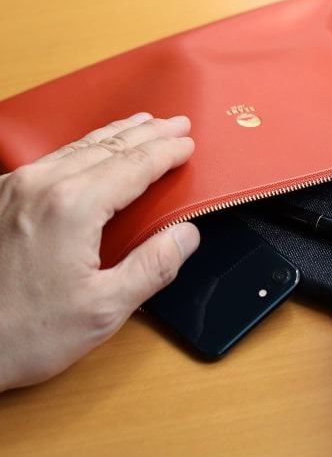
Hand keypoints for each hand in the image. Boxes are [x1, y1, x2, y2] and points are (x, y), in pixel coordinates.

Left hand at [0, 114, 199, 390]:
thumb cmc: (24, 333)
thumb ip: (152, 267)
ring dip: (117, 134)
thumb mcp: (103, 310)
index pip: (133, 166)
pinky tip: (93, 148)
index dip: (165, 153)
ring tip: (142, 124)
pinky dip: (84, 146)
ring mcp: (15, 187)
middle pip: (108, 147)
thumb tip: (186, 235)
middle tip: (176, 123)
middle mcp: (41, 185)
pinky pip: (53, 158)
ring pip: (78, 146)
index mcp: (73, 208)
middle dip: (147, 133)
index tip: (188, 144)